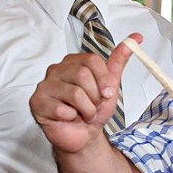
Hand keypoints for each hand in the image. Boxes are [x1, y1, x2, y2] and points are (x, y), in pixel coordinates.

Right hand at [29, 37, 136, 154]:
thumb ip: (119, 61)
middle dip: (94, 97)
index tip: (106, 93)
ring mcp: (44, 86)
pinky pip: (62, 109)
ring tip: (82, 114)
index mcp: (72, 62)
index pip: (91, 60)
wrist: (83, 135)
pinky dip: (71, 118)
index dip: (103, 79)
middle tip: (92, 106)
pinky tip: (68, 119)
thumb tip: (136, 38)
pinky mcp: (37, 103)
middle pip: (82, 75)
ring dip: (86, 110)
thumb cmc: (93, 109)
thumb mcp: (109, 84)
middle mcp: (56, 70)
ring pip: (75, 94)